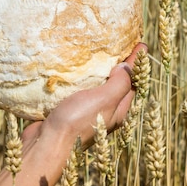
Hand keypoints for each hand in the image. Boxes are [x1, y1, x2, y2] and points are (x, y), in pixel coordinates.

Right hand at [23, 43, 146, 150]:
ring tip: (99, 52)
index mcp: (118, 110)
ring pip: (97, 88)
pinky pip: (79, 91)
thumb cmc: (77, 121)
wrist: (46, 142)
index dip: (136, 63)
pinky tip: (75, 70)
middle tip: (121, 44)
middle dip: (120, 65)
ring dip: (98, 71)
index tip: (140, 43)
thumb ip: (119, 83)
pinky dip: (81, 79)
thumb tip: (126, 67)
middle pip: (117, 84)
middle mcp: (105, 112)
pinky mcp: (69, 111)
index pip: (133, 82)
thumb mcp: (105, 99)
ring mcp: (86, 112)